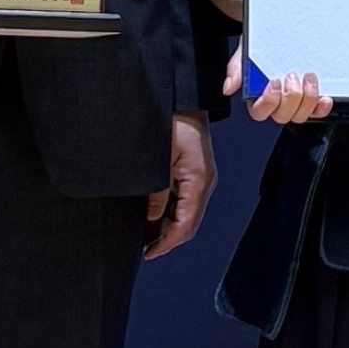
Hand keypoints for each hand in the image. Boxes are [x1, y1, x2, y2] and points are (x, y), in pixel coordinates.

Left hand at [144, 113, 213, 256]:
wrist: (181, 94)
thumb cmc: (173, 117)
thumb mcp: (159, 157)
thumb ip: (157, 189)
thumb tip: (152, 217)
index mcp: (199, 180)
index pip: (186, 224)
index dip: (167, 242)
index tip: (149, 253)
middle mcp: (204, 181)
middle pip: (188, 222)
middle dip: (167, 238)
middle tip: (144, 248)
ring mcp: (200, 175)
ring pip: (186, 212)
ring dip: (168, 226)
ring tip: (146, 235)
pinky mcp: (193, 169)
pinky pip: (184, 198)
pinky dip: (170, 211)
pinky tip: (154, 214)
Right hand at [227, 42, 332, 124]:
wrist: (274, 33)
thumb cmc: (259, 46)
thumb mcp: (246, 52)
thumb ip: (237, 69)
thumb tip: (229, 87)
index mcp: (257, 96)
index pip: (260, 112)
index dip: (269, 101)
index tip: (274, 81)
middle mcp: (276, 104)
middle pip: (282, 116)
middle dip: (290, 97)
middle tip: (292, 75)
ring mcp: (294, 103)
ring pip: (300, 116)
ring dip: (307, 99)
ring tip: (308, 76)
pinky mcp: (310, 99)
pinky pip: (317, 112)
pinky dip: (322, 107)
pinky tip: (324, 97)